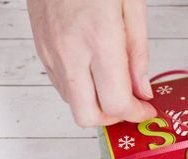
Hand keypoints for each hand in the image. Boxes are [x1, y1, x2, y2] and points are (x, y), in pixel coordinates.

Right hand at [27, 0, 156, 126]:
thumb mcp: (132, 5)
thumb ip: (138, 53)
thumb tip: (142, 89)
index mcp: (99, 39)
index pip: (116, 102)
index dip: (136, 114)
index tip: (146, 110)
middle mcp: (70, 52)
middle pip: (88, 115)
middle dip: (112, 118)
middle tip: (129, 105)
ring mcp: (51, 52)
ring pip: (72, 104)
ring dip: (95, 104)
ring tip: (113, 84)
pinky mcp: (40, 49)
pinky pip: (60, 85)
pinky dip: (81, 89)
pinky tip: (94, 72)